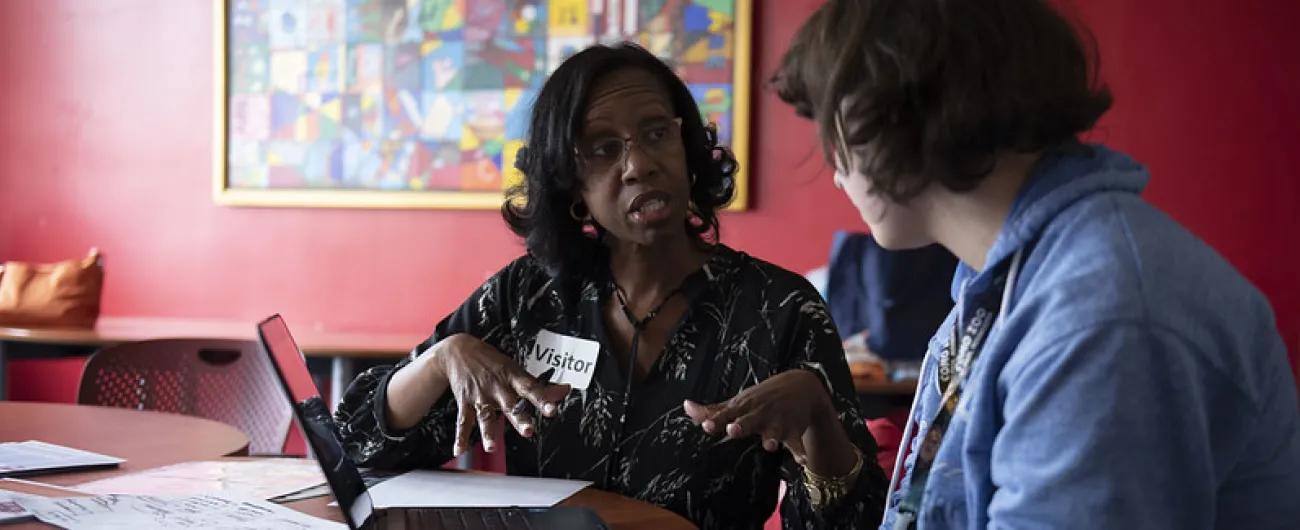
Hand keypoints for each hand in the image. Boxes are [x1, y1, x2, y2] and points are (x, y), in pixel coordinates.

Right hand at [436, 335, 570, 455]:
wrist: (458, 351)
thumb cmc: (492, 362)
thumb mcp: (516, 369)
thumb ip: (540, 385)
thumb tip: (566, 389)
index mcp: (512, 377)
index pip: (531, 388)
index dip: (543, 399)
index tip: (552, 409)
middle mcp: (497, 387)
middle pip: (510, 405)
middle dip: (519, 418)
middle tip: (528, 430)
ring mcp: (480, 395)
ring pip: (485, 416)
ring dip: (488, 433)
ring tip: (491, 447)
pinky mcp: (464, 401)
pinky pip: (463, 421)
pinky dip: (460, 437)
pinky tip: (459, 450)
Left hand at [683, 369, 836, 463]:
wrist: (802, 386)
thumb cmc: (763, 397)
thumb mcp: (739, 401)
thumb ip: (713, 410)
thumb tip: (686, 406)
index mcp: (743, 407)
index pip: (727, 414)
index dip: (716, 420)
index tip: (705, 426)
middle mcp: (759, 414)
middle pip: (749, 421)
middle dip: (741, 425)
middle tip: (733, 429)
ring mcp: (777, 422)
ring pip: (774, 432)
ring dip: (771, 438)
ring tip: (769, 445)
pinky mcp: (793, 430)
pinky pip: (796, 442)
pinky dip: (799, 451)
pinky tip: (801, 460)